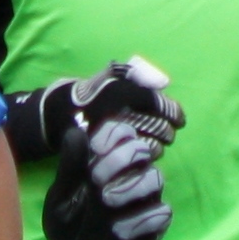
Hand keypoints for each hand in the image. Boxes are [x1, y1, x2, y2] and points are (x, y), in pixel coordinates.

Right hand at [3, 57, 183, 165]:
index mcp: (117, 91)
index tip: (179, 118)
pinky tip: (144, 160)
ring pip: (147, 147)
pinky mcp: (101, 158)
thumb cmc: (95, 93)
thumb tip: (164, 82)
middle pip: (155, 127)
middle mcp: (111, 114)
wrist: (59, 114)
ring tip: (158, 145)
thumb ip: (139, 74)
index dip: (172, 111)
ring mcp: (105, 139)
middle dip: (166, 131)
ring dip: (157, 147)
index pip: (156, 103)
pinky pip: (132, 164)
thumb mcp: (113, 75)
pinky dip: (143, 163)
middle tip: (169, 133)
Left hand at [42, 113, 172, 239]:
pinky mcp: (155, 222)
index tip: (97, 149)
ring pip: (155, 177)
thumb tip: (76, 132)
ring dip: (130, 188)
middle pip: (140, 150)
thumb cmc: (68, 226)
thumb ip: (70, 167)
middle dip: (119, 161)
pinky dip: (139, 220)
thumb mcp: (60, 197)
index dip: (113, 135)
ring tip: (107, 203)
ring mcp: (145, 198)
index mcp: (105, 162)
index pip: (120, 132)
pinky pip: (160, 211)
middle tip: (97, 180)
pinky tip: (119, 230)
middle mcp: (129, 174)